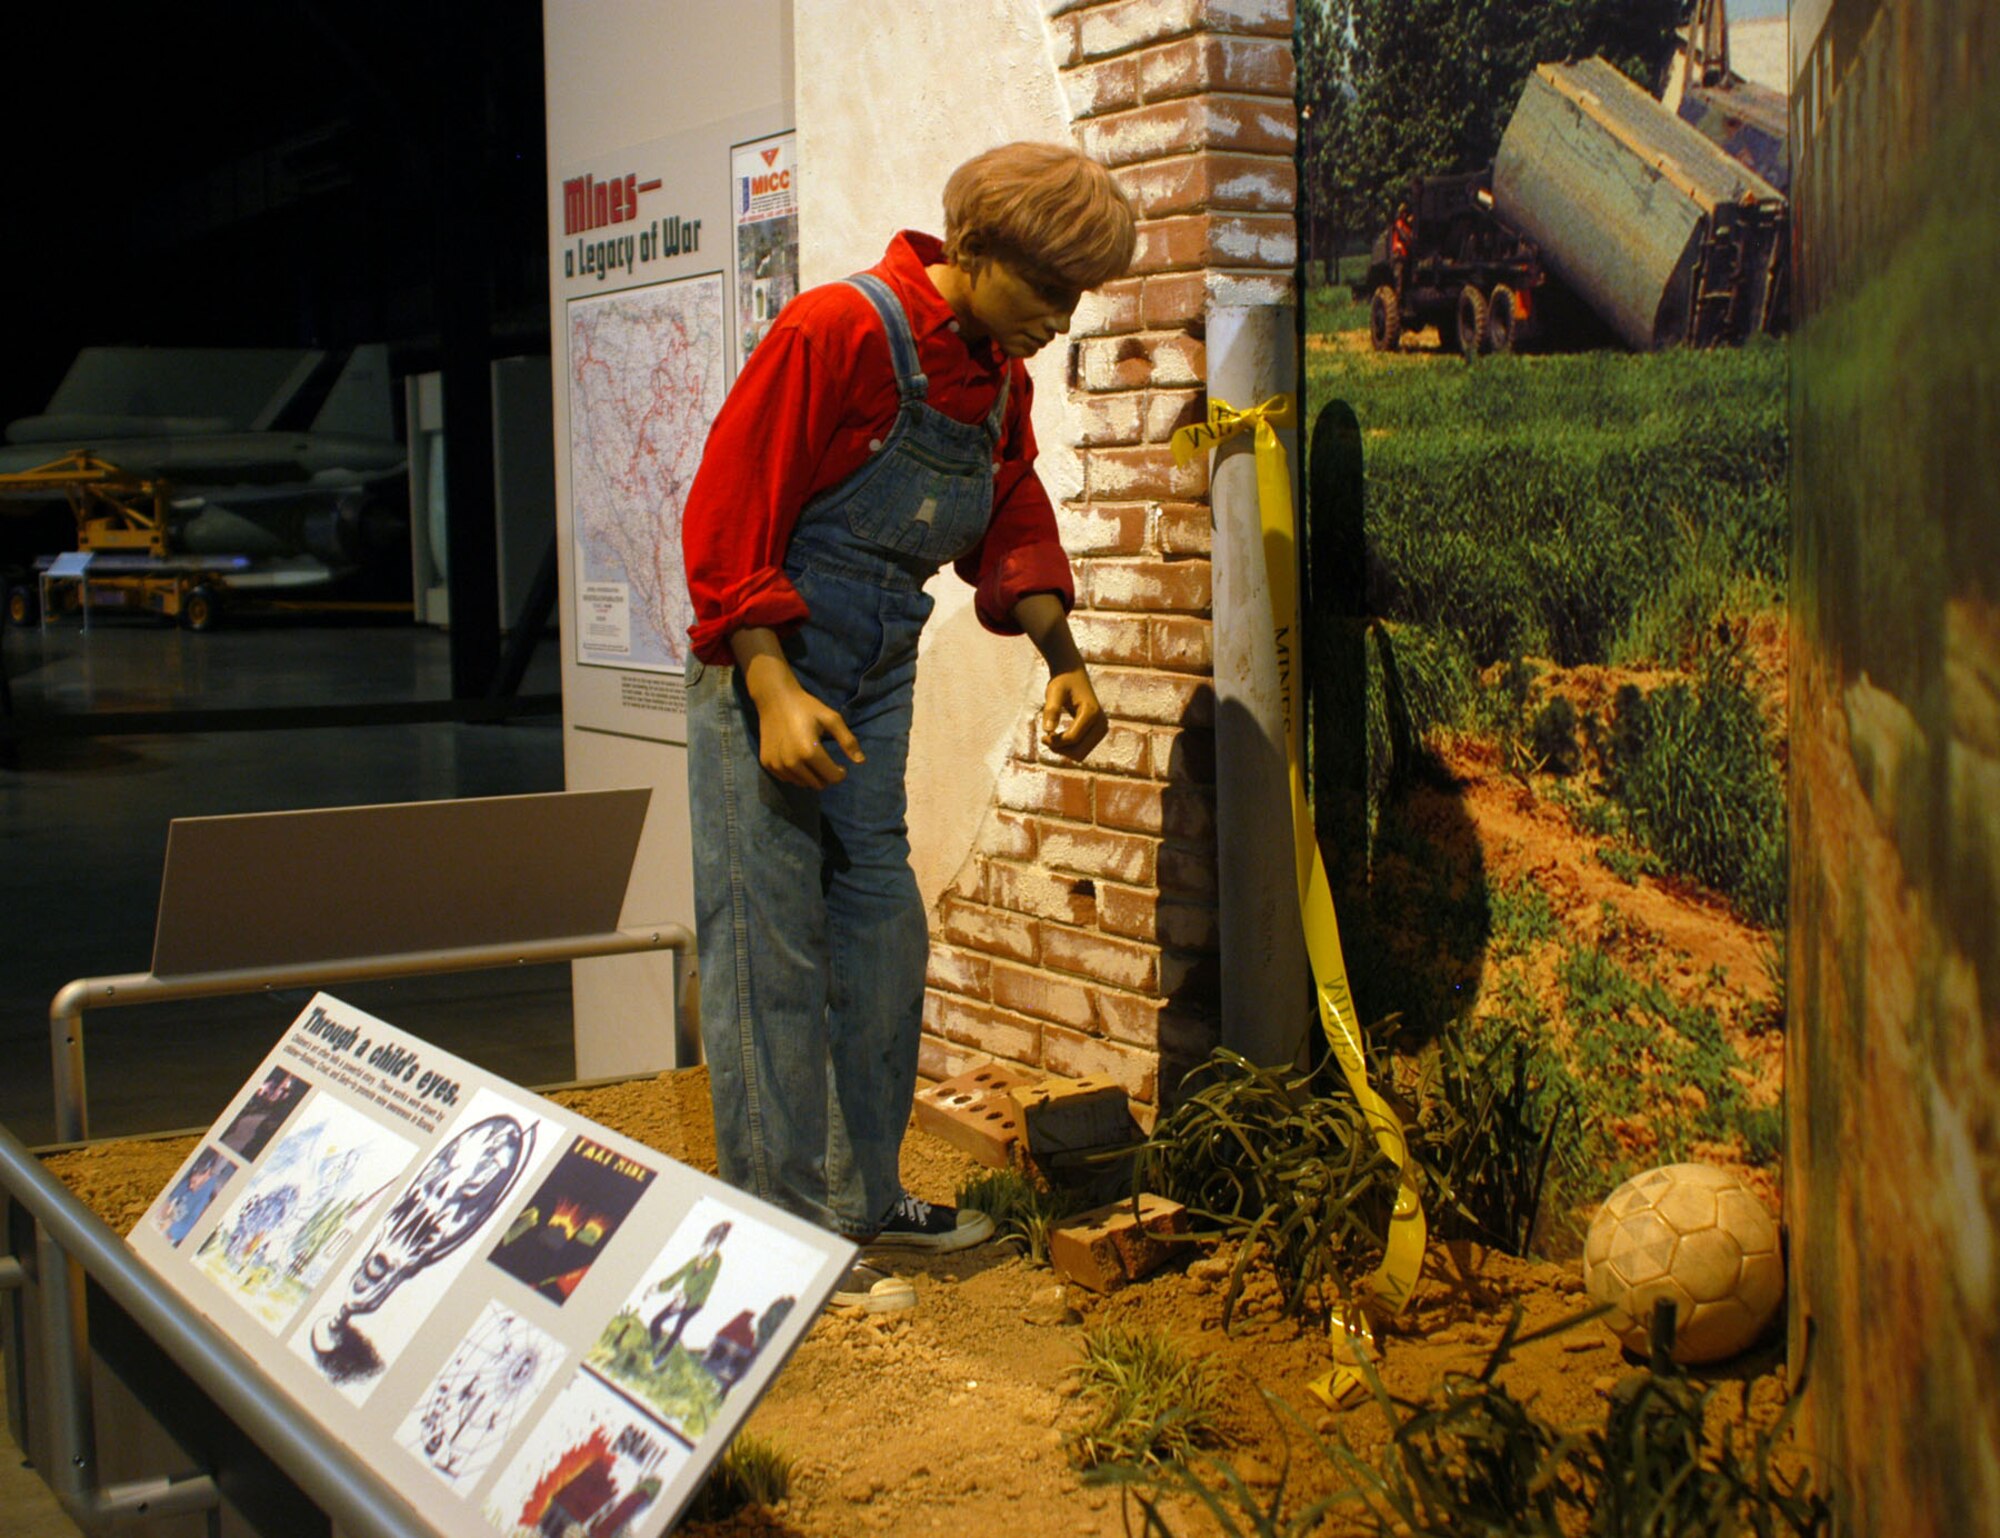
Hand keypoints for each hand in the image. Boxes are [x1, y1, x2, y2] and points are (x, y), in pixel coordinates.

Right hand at [729, 626, 863, 788]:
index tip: (841, 766)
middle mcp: (792, 763)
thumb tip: (861, 761)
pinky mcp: (767, 764)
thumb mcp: (831, 719)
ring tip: (810, 758)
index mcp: (810, 752)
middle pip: (818, 784)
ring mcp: (777, 765)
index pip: (832, 778)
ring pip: (803, 784)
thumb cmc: (806, 707)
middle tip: (825, 761)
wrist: (775, 699)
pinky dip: (795, 774)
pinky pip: (787, 779)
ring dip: (810, 776)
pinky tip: (796, 757)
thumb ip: (848, 741)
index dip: (840, 773)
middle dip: (826, 776)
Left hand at [1040, 666, 1105, 759]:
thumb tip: (1047, 730)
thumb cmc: (1062, 681)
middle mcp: (1101, 723)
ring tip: (1051, 737)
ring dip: (1064, 750)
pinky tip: (1058, 736)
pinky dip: (1068, 748)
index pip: (1072, 738)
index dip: (1055, 742)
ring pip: (1081, 754)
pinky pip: (1082, 750)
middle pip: (1079, 752)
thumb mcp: (1053, 692)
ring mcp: (1102, 729)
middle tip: (1045, 739)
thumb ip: (1051, 710)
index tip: (1042, 737)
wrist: (1073, 674)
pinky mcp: (1099, 732)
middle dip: (1060, 749)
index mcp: (1091, 712)